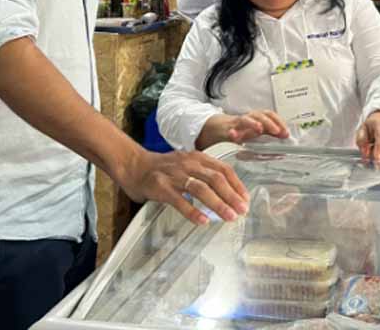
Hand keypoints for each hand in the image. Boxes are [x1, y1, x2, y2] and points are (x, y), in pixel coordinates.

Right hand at [120, 149, 249, 225]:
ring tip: (229, 217)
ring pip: (201, 189)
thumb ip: (205, 174)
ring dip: (218, 204)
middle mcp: (188, 164)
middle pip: (216, 179)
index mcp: (198, 158)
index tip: (245, 199)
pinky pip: (180, 201)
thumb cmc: (163, 168)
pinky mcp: (161, 187)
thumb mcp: (187, 164)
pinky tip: (203, 221)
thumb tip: (227, 193)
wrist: (134, 165)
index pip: (223, 169)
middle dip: (232, 196)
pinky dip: (193, 211)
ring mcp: (174, 175)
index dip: (237, 185)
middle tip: (242, 210)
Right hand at [199, 111, 289, 147]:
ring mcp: (237, 123)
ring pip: (246, 119)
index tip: (286, 133)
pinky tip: (234, 136)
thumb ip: (266, 141)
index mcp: (258, 120)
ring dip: (254, 123)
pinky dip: (232, 132)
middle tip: (278, 132)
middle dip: (270, 123)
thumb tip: (282, 150)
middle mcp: (249, 119)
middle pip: (261, 115)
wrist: (215, 128)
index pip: (271, 116)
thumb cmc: (237, 132)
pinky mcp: (226, 129)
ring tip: (260, 129)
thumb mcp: (254, 136)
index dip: (280, 122)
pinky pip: (229, 130)